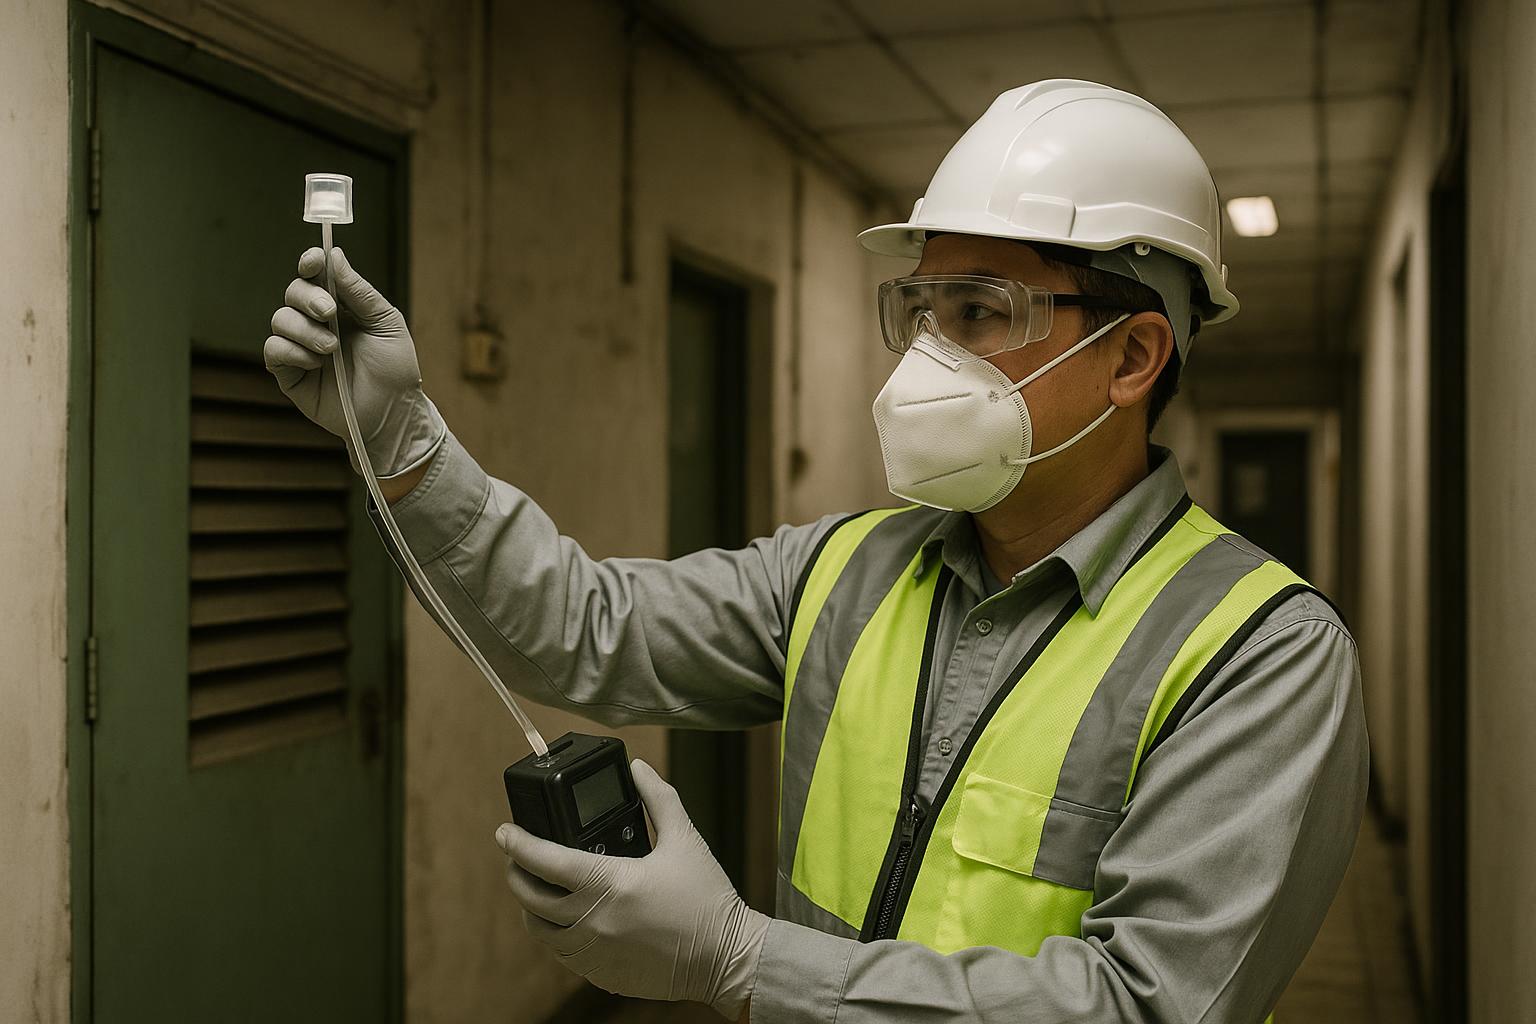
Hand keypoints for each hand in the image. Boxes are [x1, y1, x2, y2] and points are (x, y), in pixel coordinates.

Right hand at [264, 246, 444, 477]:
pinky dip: (292, 351)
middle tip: (328, 311)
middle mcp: (317, 323)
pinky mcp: (290, 374)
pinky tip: (316, 363)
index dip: (310, 263)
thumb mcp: (386, 323)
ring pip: (280, 319)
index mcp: (342, 306)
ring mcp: (301, 347)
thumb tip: (335, 255)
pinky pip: (273, 350)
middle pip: (293, 292)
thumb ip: (360, 291)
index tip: (314, 261)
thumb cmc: (395, 369)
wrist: (393, 413)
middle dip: (307, 297)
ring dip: (304, 329)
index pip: (316, 276)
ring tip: (331, 348)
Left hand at [495, 760, 769, 1019]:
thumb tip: (638, 769)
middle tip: (516, 857)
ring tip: (540, 887)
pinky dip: (556, 933)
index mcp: (610, 883)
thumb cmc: (708, 900)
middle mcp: (593, 921)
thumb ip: (659, 799)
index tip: (504, 831)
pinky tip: (568, 917)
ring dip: (532, 906)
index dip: (517, 843)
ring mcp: (594, 952)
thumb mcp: (685, 840)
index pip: (545, 860)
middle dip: (516, 872)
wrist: (727, 958)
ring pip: (540, 930)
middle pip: (530, 896)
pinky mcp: (600, 974)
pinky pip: (561, 953)